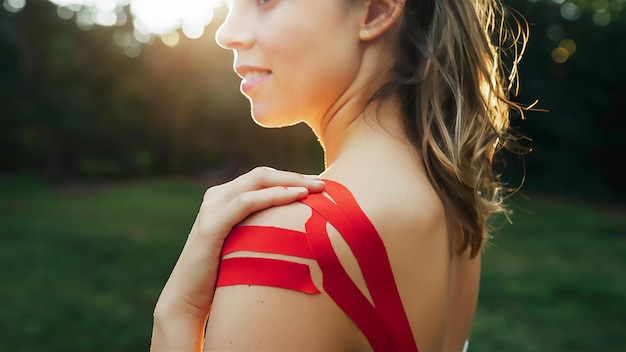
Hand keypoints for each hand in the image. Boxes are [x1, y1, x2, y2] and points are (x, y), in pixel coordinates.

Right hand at [151, 167, 324, 350]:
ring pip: (257, 181)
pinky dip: (274, 196)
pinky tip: (296, 196)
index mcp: (223, 198)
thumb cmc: (222, 277)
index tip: (319, 185)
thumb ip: (261, 229)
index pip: (262, 178)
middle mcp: (216, 197)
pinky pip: (247, 202)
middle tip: (324, 184)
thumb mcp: (245, 244)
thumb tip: (298, 229)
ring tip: (317, 188)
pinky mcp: (211, 225)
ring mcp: (212, 208)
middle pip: (262, 175)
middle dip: (295, 176)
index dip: (291, 177)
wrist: (187, 299)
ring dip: (290, 181)